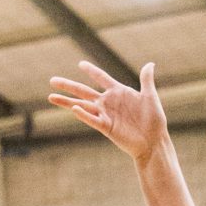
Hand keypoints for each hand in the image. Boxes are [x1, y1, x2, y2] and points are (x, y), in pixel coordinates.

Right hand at [49, 60, 168, 161]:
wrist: (154, 141)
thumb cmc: (154, 120)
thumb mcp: (150, 97)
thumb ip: (146, 80)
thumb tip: (150, 64)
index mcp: (119, 92)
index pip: (101, 78)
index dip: (92, 71)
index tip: (81, 64)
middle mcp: (108, 102)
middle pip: (84, 91)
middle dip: (68, 86)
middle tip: (52, 80)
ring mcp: (105, 115)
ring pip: (82, 105)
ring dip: (67, 101)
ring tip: (51, 96)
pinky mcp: (106, 127)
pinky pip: (92, 119)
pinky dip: (83, 114)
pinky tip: (74, 108)